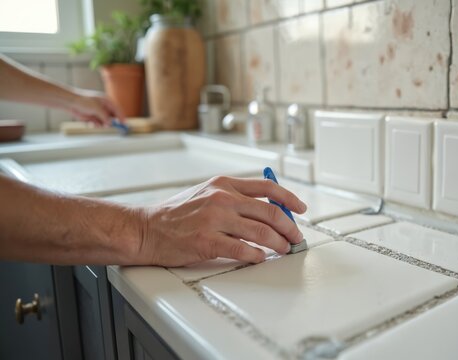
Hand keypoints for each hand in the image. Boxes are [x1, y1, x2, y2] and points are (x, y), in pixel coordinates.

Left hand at [69, 89, 123, 125]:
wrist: (71, 103)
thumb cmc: (84, 101)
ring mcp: (99, 113)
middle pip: (112, 117)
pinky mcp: (93, 118)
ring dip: (102, 124)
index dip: (121, 116)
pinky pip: (99, 124)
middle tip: (111, 126)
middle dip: (112, 122)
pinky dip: (96, 125)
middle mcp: (104, 108)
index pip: (117, 110)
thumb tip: (110, 124)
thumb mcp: (97, 108)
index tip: (124, 123)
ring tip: (95, 122)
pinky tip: (90, 122)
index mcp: (107, 102)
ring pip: (105, 122)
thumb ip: (105, 116)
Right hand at [137, 176, 307, 266]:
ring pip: (261, 232)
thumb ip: (235, 199)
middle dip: (289, 227)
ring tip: (283, 249)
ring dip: (278, 243)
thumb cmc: (176, 214)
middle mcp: (222, 198)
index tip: (300, 208)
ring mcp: (215, 219)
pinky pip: (242, 249)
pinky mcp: (207, 241)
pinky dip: (256, 255)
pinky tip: (260, 257)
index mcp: (224, 184)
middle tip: (295, 237)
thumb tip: (268, 211)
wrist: (146, 228)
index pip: (267, 187)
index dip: (289, 198)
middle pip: (270, 211)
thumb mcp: (206, 193)